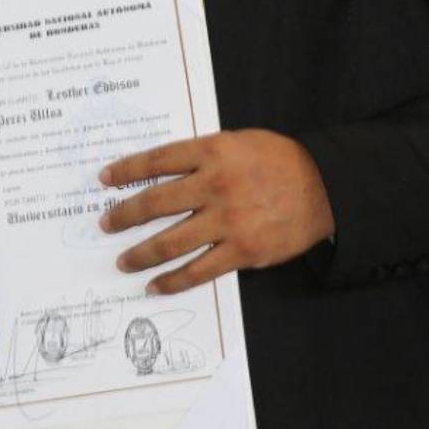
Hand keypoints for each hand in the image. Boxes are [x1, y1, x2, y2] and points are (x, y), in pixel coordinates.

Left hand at [99, 129, 334, 294]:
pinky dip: (172, 280)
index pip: (158, 159)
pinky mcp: (241, 251)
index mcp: (213, 152)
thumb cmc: (279, 160)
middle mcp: (215, 184)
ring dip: (140, 254)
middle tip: (105, 224)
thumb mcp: (239, 142)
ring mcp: (227, 221)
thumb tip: (164, 172)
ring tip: (123, 262)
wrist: (323, 187)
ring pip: (170, 242)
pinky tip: (155, 285)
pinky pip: (198, 270)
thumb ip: (204, 155)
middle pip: (156, 202)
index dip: (127, 169)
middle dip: (124, 215)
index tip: (105, 178)